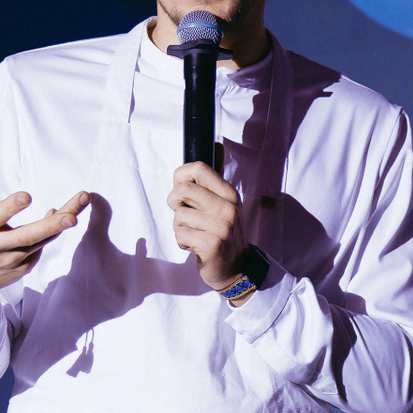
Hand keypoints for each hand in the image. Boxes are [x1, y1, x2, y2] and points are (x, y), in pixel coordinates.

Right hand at [0, 141, 88, 297]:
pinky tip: (62, 217)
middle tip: (72, 216)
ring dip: (61, 224)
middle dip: (50, 226)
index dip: (10, 208)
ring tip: (81, 204)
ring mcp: (11, 260)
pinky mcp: (23, 268)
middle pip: (27, 236)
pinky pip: (42, 247)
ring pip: (41, 240)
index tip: (27, 196)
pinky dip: (52, 232)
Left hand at [168, 160, 246, 288]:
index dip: (181, 175)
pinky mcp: (211, 246)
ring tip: (194, 233)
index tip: (181, 189)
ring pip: (178, 215)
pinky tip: (194, 246)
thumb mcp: (225, 203)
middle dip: (175, 202)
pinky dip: (182, 241)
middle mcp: (228, 208)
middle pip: (183, 190)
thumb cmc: (224, 233)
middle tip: (183, 213)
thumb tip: (216, 144)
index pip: (199, 169)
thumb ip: (215, 178)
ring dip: (179, 227)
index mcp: (229, 194)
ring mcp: (221, 228)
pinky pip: (180, 234)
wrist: (237, 268)